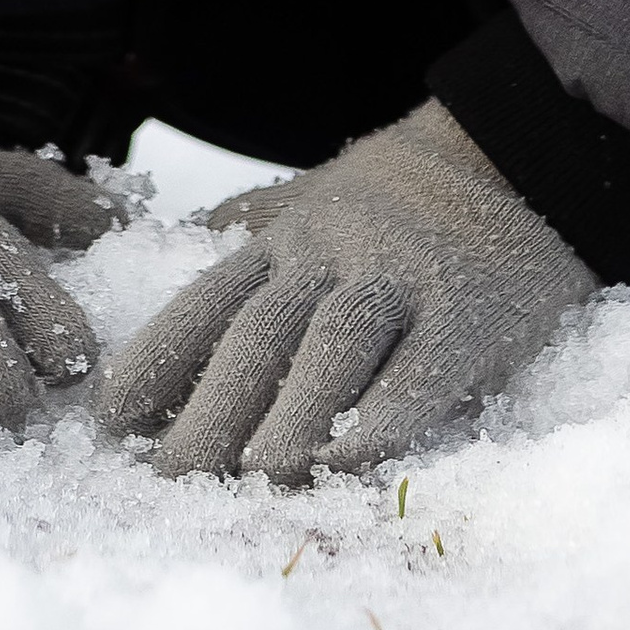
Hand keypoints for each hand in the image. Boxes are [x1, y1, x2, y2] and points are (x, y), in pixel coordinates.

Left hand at [96, 100, 596, 481]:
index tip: (110, 420)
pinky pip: (421, 371)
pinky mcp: (467, 314)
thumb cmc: (405, 193)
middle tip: (169, 480)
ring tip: (254, 476)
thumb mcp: (317, 193)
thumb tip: (170, 242)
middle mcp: (334, 255)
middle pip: (259, 332)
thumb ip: (250, 225)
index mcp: (290, 237)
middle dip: (208, 410)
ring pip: (333, 345)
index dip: (157, 358)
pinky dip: (384, 418)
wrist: (519, 149)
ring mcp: (401, 281)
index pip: (209, 300)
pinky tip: (349, 460)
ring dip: (290, 413)